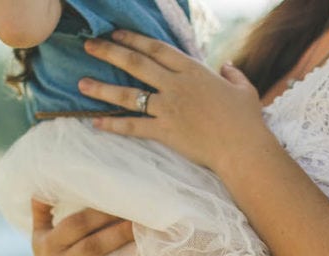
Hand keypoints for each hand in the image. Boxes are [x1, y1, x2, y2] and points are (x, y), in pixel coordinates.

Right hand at [30, 200, 143, 255]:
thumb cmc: (51, 252)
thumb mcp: (41, 231)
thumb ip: (43, 208)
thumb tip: (44, 181)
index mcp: (51, 243)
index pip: (76, 225)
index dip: (99, 214)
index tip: (123, 203)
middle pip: (91, 249)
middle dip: (116, 236)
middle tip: (142, 225)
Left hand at [78, 31, 268, 172]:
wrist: (244, 148)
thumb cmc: (247, 120)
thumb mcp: (245, 90)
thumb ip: (234, 74)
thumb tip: (228, 66)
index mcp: (193, 71)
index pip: (157, 49)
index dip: (134, 39)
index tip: (116, 32)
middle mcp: (176, 86)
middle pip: (136, 64)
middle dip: (110, 53)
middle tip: (88, 46)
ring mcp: (169, 109)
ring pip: (129, 95)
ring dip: (103, 89)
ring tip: (81, 84)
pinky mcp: (166, 132)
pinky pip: (134, 127)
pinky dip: (114, 125)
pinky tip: (96, 123)